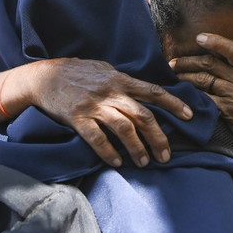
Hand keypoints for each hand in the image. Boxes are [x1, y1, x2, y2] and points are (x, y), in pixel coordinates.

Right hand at [31, 58, 192, 167]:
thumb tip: (143, 91)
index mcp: (120, 79)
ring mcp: (94, 105)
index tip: (189, 116)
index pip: (152, 91)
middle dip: (158, 137)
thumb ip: (122, 80)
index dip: (173, 103)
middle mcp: (110, 92)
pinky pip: (97, 138)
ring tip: (144, 162)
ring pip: (124, 128)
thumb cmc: (76, 72)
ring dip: (137, 148)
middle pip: (143, 116)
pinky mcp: (77, 118)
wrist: (43, 76)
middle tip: (166, 155)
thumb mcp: (103, 69)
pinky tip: (117, 162)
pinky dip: (108, 152)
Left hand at [170, 33, 232, 172]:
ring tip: (173, 75)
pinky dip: (190, 95)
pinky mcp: (227, 111)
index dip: (215, 41)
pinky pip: (203, 98)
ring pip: (203, 79)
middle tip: (173, 62)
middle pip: (210, 63)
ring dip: (184, 76)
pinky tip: (180, 94)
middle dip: (188, 60)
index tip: (199, 37)